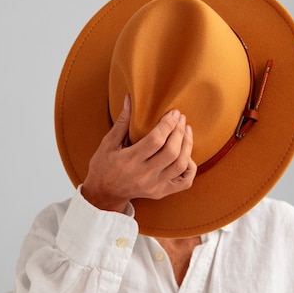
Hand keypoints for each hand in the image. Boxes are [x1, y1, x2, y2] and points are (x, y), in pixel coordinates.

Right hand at [81, 94, 196, 212]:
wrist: (103, 194)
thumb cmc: (103, 166)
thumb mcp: (108, 143)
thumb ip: (122, 121)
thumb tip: (130, 98)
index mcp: (129, 161)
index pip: (156, 140)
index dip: (168, 124)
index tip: (173, 113)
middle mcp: (144, 175)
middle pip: (171, 152)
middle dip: (180, 131)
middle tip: (181, 118)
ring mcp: (154, 186)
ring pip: (181, 165)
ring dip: (187, 145)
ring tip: (186, 131)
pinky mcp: (160, 193)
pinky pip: (184, 182)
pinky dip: (190, 167)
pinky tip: (187, 155)